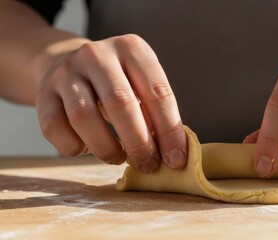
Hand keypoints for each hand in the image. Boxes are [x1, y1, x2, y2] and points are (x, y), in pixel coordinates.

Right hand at [36, 34, 186, 172]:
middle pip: (121, 103)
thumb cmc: (118, 82)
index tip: (176, 159)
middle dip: (139, 142)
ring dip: (106, 147)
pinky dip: (75, 147)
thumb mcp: (141, 86)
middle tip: (148, 165)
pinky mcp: (43, 92)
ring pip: (84, 117)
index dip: (169, 130)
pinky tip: (86, 148)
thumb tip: (172, 154)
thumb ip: (156, 114)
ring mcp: (67, 71)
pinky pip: (55, 128)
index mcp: (132, 48)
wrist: (69, 64)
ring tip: (118, 158)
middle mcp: (97, 54)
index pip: (158, 92)